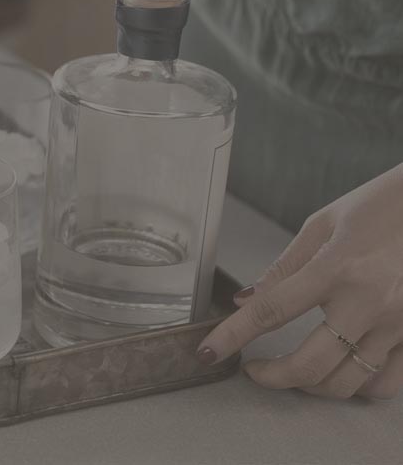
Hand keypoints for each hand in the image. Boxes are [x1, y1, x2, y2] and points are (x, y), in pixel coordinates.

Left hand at [197, 163, 402, 399]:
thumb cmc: (384, 206)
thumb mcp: (324, 224)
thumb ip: (284, 267)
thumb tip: (246, 300)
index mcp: (337, 267)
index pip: (271, 311)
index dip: (232, 336)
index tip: (208, 351)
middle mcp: (370, 301)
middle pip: (310, 365)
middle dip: (272, 377)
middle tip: (255, 370)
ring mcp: (399, 323)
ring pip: (348, 383)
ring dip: (312, 386)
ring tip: (295, 369)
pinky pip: (386, 383)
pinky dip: (357, 385)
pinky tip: (339, 370)